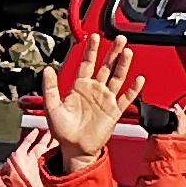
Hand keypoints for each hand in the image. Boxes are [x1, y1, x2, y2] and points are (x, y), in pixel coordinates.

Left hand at [38, 34, 141, 169]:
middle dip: (112, 52)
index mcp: (79, 87)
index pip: (87, 63)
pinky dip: (133, 89)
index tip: (94, 37)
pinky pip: (126, 98)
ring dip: (123, 65)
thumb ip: (50, 88)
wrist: (75, 149)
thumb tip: (47, 70)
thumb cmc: (63, 131)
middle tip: (119, 38)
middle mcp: (94, 91)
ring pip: (117, 78)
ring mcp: (105, 100)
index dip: (91, 50)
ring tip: (127, 51)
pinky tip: (138, 79)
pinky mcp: (114, 111)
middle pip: (106, 67)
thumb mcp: (52, 107)